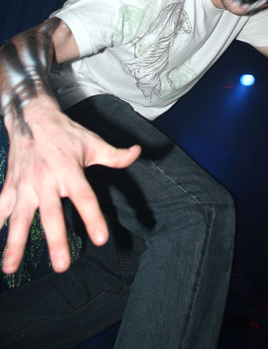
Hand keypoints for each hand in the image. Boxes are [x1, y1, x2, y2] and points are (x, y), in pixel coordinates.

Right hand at [0, 99, 140, 273]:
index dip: (93, 217)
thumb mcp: (92, 142)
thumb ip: (115, 155)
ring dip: (14, 243)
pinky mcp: (10, 186)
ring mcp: (24, 185)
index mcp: (69, 170)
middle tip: (61, 266)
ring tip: (10, 268)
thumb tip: (137, 152)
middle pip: (51, 214)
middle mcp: (46, 180)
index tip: (101, 239)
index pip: (85, 197)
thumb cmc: (65, 133)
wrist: (32, 117)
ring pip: (18, 217)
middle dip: (56, 240)